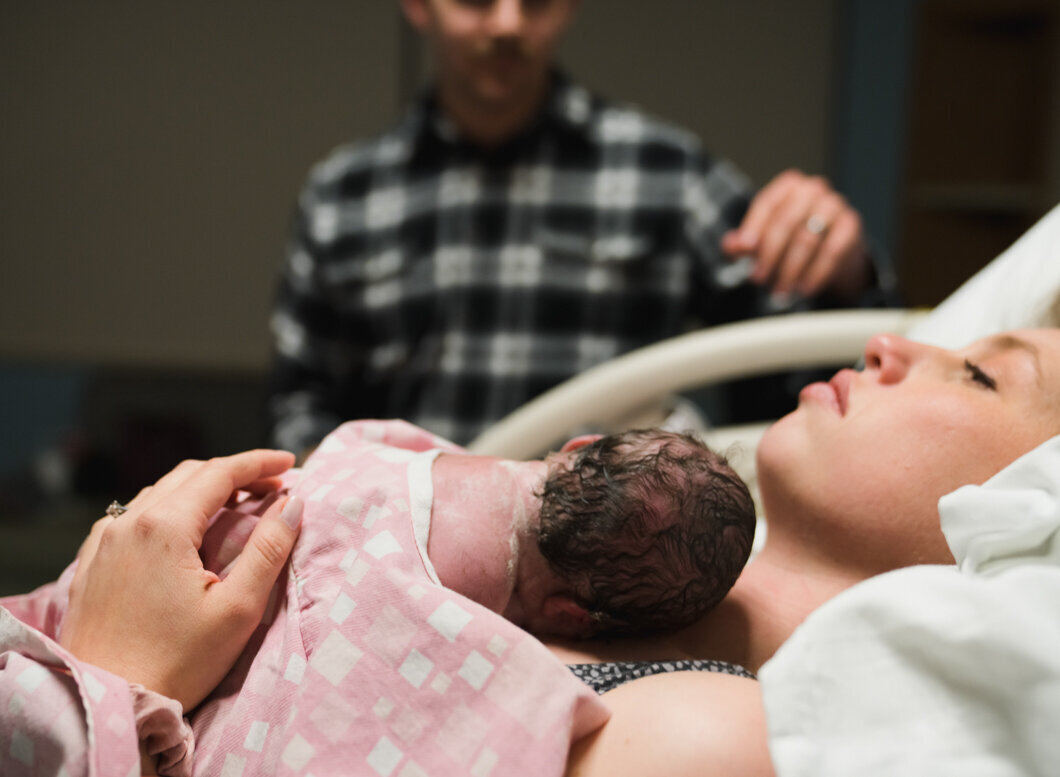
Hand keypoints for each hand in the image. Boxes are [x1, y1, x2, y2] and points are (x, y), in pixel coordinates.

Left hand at [59, 449, 301, 711]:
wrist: (107, 704)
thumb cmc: (176, 664)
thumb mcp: (237, 609)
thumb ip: (269, 548)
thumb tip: (293, 504)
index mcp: (164, 526)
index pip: (220, 473)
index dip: (259, 463)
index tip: (290, 463)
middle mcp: (128, 523)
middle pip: (190, 476)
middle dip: (235, 474)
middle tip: (273, 486)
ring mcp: (104, 542)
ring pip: (160, 493)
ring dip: (202, 490)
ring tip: (237, 505)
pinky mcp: (92, 563)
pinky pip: (132, 517)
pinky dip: (168, 509)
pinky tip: (184, 530)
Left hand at [722, 169, 869, 300]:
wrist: (835, 247)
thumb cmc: (793, 238)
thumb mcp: (765, 238)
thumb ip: (744, 241)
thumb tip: (731, 245)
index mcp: (788, 186)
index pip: (767, 203)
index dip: (754, 226)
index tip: (745, 248)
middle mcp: (812, 189)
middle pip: (786, 221)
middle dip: (770, 254)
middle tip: (758, 278)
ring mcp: (835, 205)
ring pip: (808, 238)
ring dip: (790, 269)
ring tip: (779, 290)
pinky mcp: (851, 225)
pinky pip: (832, 251)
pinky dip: (816, 273)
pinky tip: (804, 288)